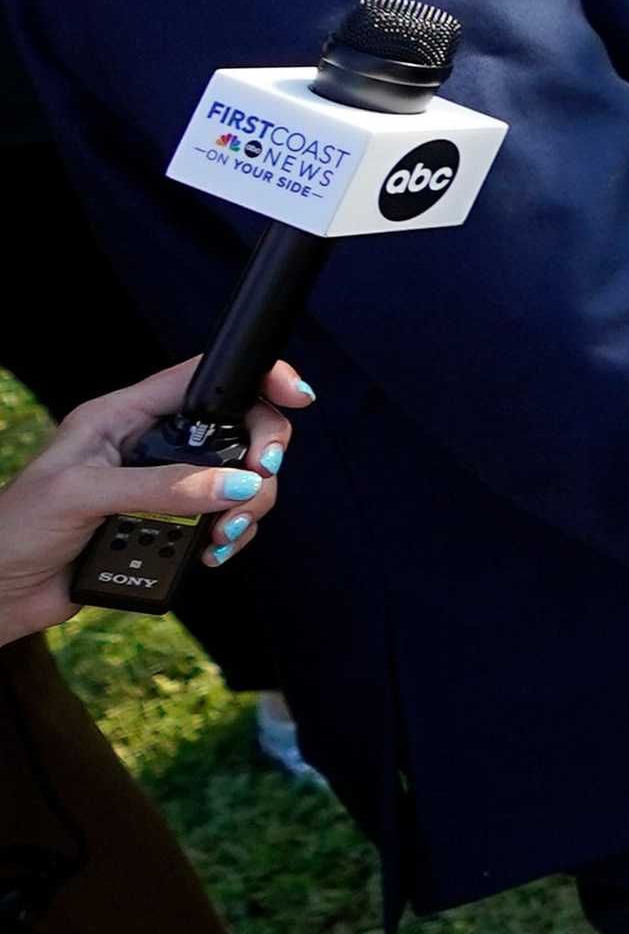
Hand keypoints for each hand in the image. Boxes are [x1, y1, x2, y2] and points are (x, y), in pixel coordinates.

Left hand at [0, 356, 309, 639]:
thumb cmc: (16, 530)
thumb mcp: (84, 495)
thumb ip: (162, 486)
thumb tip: (237, 484)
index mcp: (124, 416)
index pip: (203, 378)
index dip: (256, 379)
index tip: (295, 396)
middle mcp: (151, 446)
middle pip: (237, 432)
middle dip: (260, 459)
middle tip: (258, 485)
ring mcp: (164, 487)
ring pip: (239, 481)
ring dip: (248, 509)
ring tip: (223, 538)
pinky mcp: (169, 526)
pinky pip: (224, 522)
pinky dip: (232, 538)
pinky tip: (213, 554)